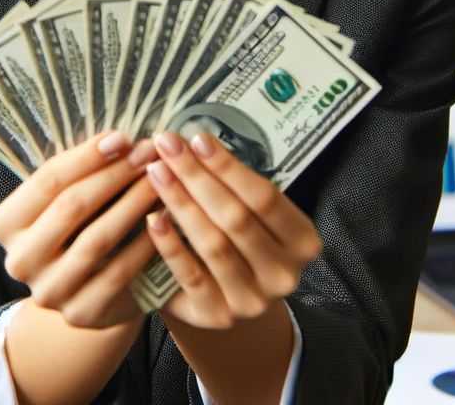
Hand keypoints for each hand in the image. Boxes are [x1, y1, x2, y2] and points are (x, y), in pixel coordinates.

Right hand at [0, 131, 161, 327]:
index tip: (122, 138)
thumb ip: (83, 172)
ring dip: (132, 203)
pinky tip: (164, 218)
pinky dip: (144, 243)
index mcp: (6, 223)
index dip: (86, 156)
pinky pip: (118, 272)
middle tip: (148, 154)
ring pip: (95, 239)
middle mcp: (19, 260)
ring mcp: (48, 292)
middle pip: (70, 207)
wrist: (91, 288)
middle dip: (114, 175)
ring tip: (160, 180)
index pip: (47, 181)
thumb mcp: (68, 198)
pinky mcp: (80, 314)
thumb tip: (121, 140)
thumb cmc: (80, 227)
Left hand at [143, 130, 321, 328]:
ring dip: (180, 202)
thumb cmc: (238, 237)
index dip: (228, 167)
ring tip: (156, 171)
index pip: (265, 197)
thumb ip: (234, 184)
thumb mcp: (251, 211)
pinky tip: (152, 218)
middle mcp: (283, 274)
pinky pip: (190, 276)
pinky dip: (170, 245)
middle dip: (197, 176)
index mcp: (301, 240)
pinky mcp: (218, 316)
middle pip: (236, 218)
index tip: (197, 138)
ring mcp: (252, 300)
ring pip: (213, 244)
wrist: (226, 294)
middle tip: (167, 145)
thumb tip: (193, 140)